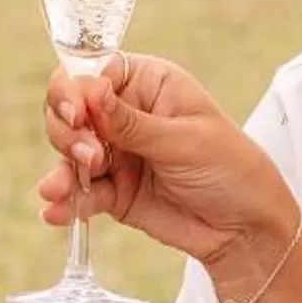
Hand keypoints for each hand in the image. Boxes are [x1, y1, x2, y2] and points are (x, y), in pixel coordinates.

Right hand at [39, 55, 301, 296]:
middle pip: (70, 109)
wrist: (246, 230)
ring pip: (70, 152)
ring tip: (60, 190)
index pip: (92, 73)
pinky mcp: (114, 191)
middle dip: (67, 132)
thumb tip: (89, 91)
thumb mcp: (184, 140)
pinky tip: (55, 212)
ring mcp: (116, 153)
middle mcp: (124, 113)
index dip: (74, 90)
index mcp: (146, 82)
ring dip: (62, 169)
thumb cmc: (229, 167)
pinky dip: (65, 202)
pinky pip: (81, 192)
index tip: (76, 115)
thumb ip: (132, 123)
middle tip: (87, 156)